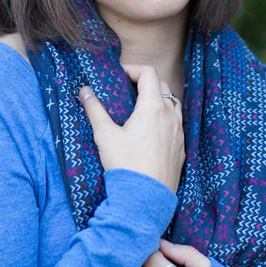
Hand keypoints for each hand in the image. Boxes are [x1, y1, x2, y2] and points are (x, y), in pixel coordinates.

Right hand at [79, 64, 184, 191]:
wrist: (146, 197)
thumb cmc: (125, 163)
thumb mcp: (104, 135)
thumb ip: (94, 110)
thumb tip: (84, 91)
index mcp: (152, 108)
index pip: (148, 73)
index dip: (133, 69)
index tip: (119, 75)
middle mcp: (170, 116)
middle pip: (162, 86)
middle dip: (145, 82)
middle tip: (127, 89)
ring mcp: (179, 132)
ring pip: (173, 104)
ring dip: (158, 99)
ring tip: (139, 109)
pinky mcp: (181, 147)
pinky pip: (176, 124)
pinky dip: (165, 118)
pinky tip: (150, 131)